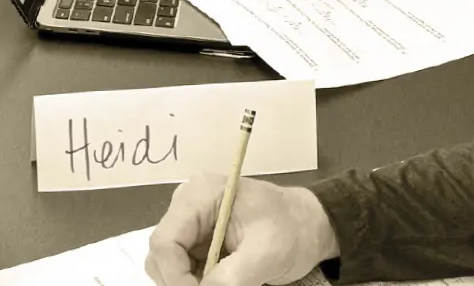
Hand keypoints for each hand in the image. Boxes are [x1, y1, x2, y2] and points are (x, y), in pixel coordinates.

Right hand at [146, 176, 337, 285]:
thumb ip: (232, 276)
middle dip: (180, 281)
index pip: (165, 241)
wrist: (311, 225)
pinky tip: (219, 283)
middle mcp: (187, 205)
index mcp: (200, 195)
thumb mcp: (267, 254)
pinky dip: (195, 282)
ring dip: (187, 283)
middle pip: (161, 254)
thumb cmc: (293, 230)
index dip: (174, 276)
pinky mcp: (199, 240)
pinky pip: (184, 267)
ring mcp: (192, 223)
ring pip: (167, 264)